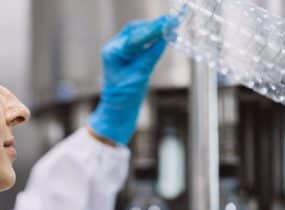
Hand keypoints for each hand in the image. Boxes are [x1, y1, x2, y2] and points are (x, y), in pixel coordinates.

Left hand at [89, 15, 179, 144]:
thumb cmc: (124, 98)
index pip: (135, 35)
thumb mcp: (139, 76)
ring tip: (170, 27)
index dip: (153, 28)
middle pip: (135, 30)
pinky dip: (151, 38)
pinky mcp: (126, 56)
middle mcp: (114, 48)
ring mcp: (119, 51)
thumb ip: (150, 56)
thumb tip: (164, 37)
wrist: (117, 112)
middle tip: (172, 22)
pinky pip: (139, 42)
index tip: (169, 23)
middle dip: (153, 26)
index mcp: (113, 52)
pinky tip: (163, 36)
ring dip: (153, 31)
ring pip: (138, 34)